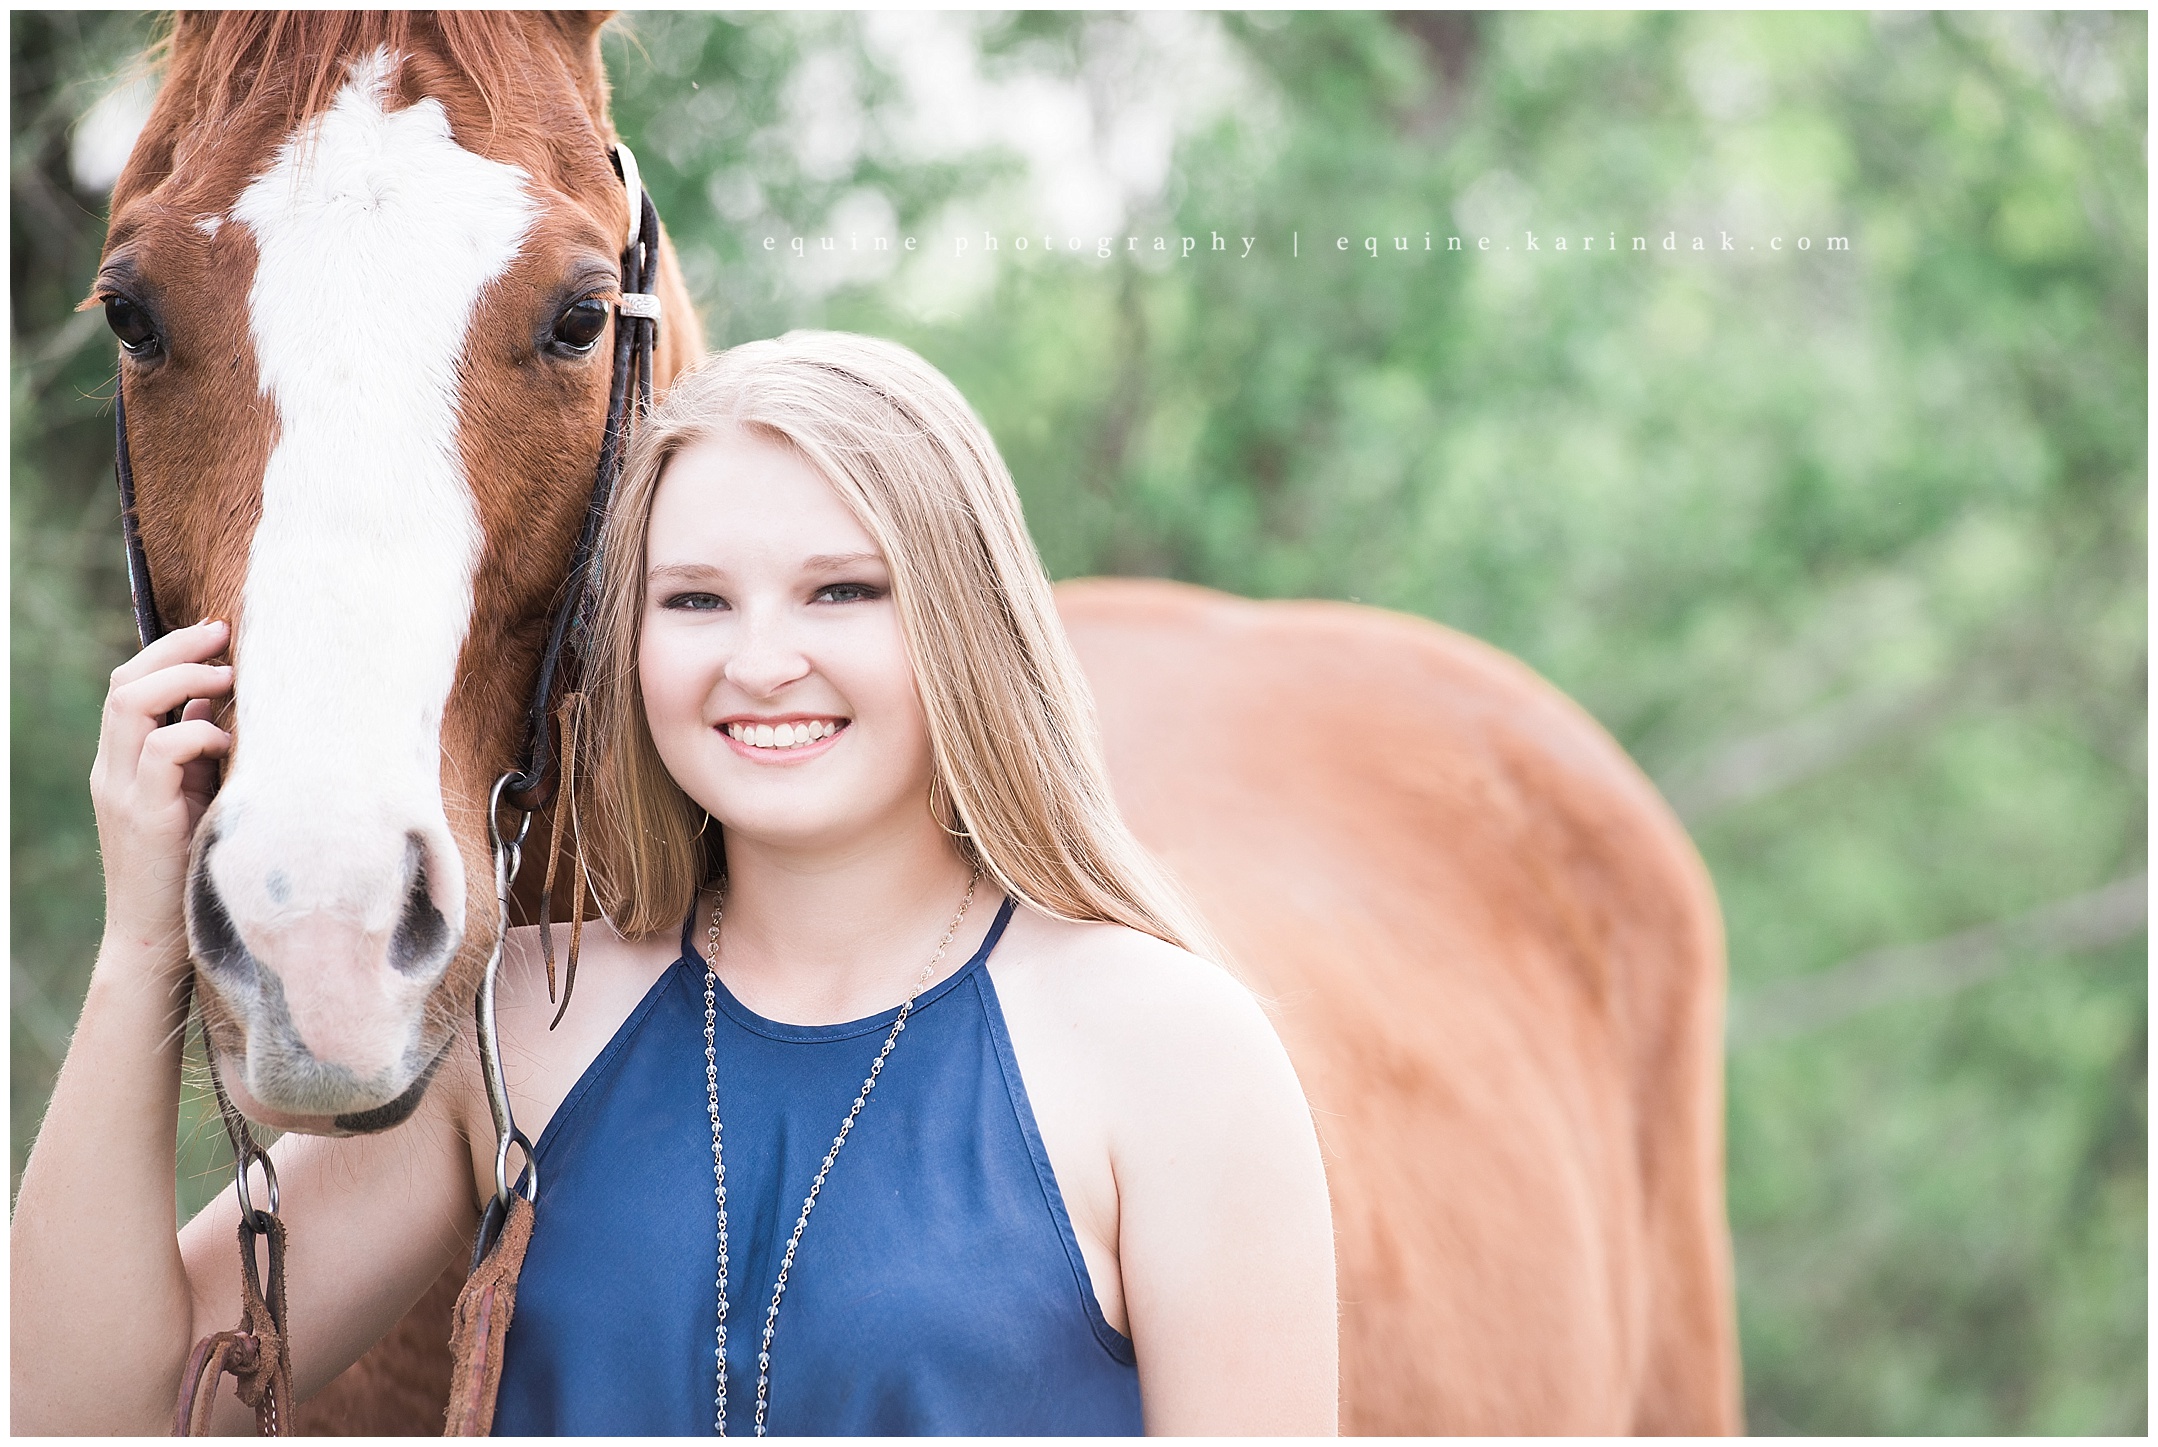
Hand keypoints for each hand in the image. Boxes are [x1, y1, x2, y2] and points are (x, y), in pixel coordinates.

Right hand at [88, 620, 233, 960]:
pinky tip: (227, 739)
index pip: (128, 686)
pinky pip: (160, 752)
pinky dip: (195, 733)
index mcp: (121, 763)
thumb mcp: (193, 798)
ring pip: (131, 706)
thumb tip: (220, 704)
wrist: (157, 937)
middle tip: (225, 637)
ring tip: (229, 676)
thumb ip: (197, 754)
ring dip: (184, 680)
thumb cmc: (188, 867)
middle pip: (126, 683)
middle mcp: (112, 770)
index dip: (169, 651)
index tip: (217, 634)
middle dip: (175, 650)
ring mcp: (123, 791)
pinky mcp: (146, 815)